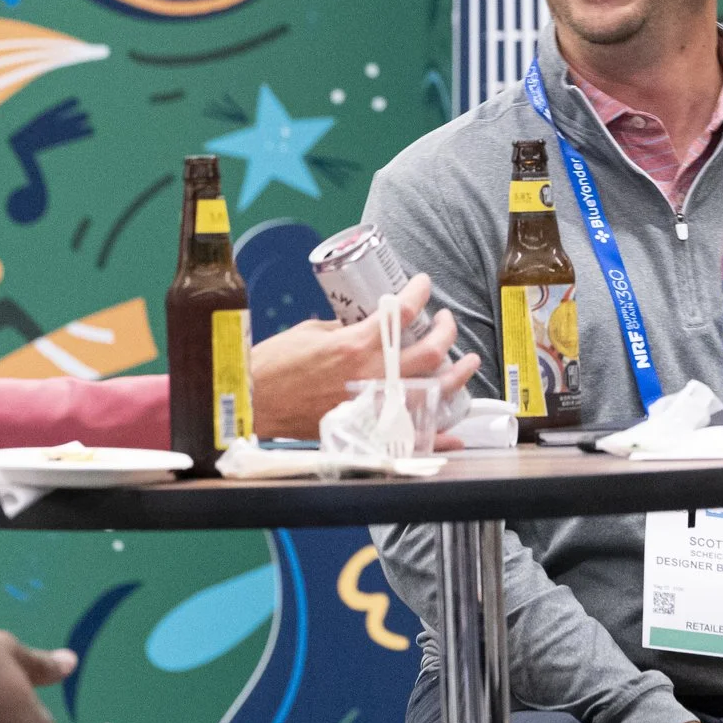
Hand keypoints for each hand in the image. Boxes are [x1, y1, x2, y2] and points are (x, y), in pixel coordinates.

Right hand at [248, 273, 474, 439]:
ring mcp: (374, 404)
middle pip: (430, 350)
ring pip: (432, 390)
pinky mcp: (368, 430)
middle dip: (447, 330)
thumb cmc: (273, 366)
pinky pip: (413, 436)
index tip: (424, 285)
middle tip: (445, 321)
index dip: (420, 292)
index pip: (402, 311)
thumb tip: (370, 324)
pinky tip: (455, 432)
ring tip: (468, 362)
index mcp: (355, 344)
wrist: (254, 405)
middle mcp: (371, 375)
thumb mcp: (311, 333)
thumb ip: (346, 329)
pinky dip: (439, 437)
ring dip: (457, 374)